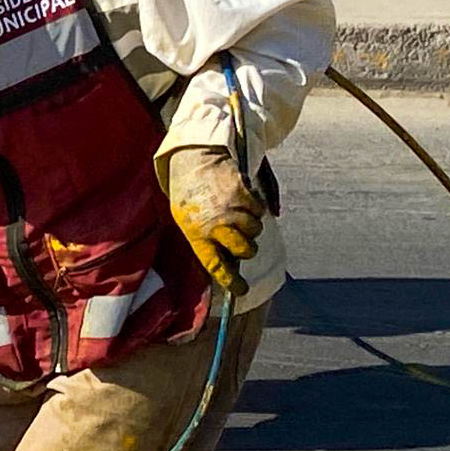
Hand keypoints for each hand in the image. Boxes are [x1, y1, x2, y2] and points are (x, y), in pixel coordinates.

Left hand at [168, 146, 265, 297]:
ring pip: (256, 230)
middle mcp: (215, 225)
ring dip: (252, 226)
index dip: (231, 281)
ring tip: (241, 215)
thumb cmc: (189, 194)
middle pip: (244, 250)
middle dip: (247, 250)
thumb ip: (208, 240)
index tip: (241, 290)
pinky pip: (260, 210)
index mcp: (196, 235)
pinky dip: (257, 208)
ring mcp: (231, 209)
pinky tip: (246, 200)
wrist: (193, 160)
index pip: (216, 266)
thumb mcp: (189, 221)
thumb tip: (231, 262)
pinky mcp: (244, 193)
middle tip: (244, 242)